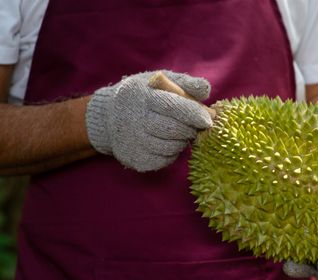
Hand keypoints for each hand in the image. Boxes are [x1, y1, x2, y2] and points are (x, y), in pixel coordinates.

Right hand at [85, 70, 211, 171]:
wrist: (108, 117)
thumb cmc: (142, 95)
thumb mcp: (160, 81)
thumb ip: (185, 82)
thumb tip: (206, 90)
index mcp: (143, 96)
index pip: (172, 106)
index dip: (193, 113)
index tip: (208, 119)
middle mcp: (135, 120)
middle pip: (174, 129)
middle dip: (191, 128)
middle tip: (197, 125)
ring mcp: (134, 142)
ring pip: (172, 146)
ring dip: (183, 140)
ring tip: (179, 131)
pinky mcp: (136, 160)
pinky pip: (165, 160)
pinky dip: (172, 152)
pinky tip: (166, 142)